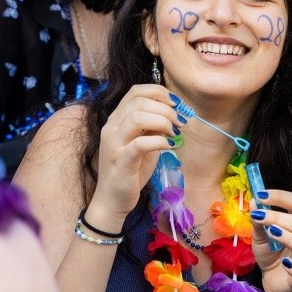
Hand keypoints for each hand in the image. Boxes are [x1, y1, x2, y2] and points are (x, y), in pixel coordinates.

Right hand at [87, 84, 180, 223]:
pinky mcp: (120, 161)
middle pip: (139, 101)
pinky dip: (160, 141)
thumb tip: (174, 114)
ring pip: (137, 117)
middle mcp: (111, 127)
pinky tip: (170, 147)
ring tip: (174, 133)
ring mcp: (114, 143)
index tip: (177, 104)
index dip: (159, 93)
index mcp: (116, 119)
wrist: (112, 201)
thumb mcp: (143, 143)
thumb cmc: (130, 171)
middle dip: (166, 108)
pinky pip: (141, 143)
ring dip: (163, 121)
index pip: (136, 91)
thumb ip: (153, 127)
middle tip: (180, 123)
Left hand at [249, 189, 291, 291]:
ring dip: (289, 238)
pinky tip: (284, 262)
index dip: (280, 197)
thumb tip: (254, 201)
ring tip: (271, 233)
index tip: (260, 195)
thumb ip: (259, 221)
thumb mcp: (260, 236)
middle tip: (259, 217)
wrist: (273, 282)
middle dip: (280, 218)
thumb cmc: (271, 255)